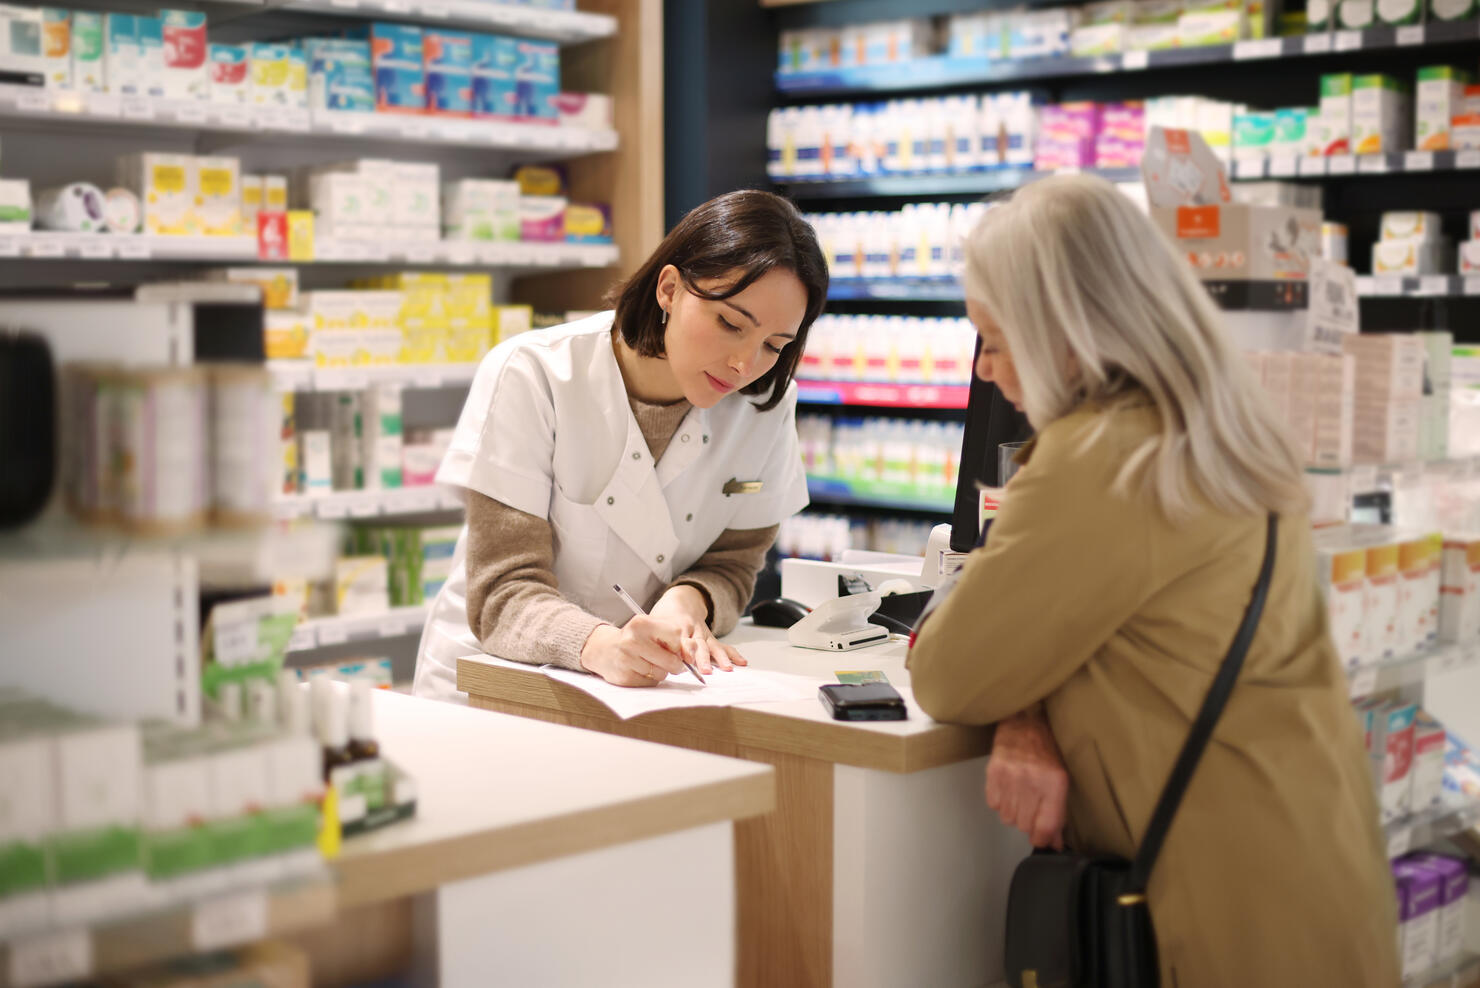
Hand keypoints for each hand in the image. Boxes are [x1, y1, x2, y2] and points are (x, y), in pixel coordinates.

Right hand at [578, 616, 687, 686]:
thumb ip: (672, 639)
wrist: (602, 649)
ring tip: (647, 663)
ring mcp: (627, 660)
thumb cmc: (633, 639)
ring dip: (660, 672)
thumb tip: (692, 656)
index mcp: (642, 624)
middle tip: (668, 661)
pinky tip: (639, 670)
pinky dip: (649, 679)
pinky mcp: (624, 677)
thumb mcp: (650, 630)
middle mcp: (632, 640)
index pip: (676, 637)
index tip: (676, 649)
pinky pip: (650, 683)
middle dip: (674, 664)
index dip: (680, 647)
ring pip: (662, 674)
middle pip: (672, 661)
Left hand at [649, 585, 747, 674]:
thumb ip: (658, 643)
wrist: (681, 601)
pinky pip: (722, 646)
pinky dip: (732, 654)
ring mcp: (703, 633)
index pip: (681, 640)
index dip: (685, 650)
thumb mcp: (655, 626)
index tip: (687, 661)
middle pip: (698, 645)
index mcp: (677, 627)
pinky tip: (740, 661)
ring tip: (727, 668)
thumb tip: (655, 663)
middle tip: (706, 671)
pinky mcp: (710, 637)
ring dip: (720, 658)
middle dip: (703, 659)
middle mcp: (692, 630)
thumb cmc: (664, 618)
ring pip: (712, 646)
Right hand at [986, 707, 1068, 849]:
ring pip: (1007, 818)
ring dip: (1013, 812)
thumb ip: (1058, 813)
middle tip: (1032, 808)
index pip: (1045, 826)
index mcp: (1054, 783)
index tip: (1041, 839)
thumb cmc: (1046, 750)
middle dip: (1028, 822)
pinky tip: (1008, 788)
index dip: (1043, 839)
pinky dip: (1000, 802)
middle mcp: (1032, 781)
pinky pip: (994, 805)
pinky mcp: (993, 773)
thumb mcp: (1060, 780)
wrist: (1024, 722)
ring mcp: (1010, 777)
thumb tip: (1054, 842)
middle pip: (1024, 825)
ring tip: (1020, 795)